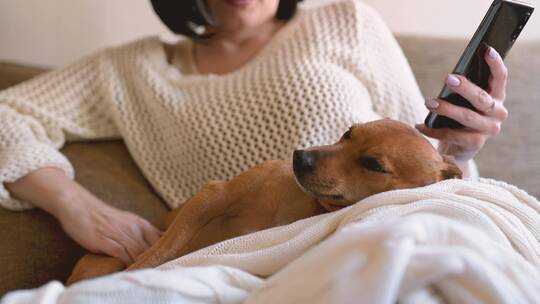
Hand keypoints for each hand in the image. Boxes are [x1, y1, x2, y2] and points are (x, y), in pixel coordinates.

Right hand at [57, 192, 162, 264]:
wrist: (79, 205)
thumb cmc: (104, 217)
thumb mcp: (128, 222)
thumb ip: (142, 234)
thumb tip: (157, 246)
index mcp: (142, 224)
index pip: (162, 241)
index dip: (166, 253)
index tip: (166, 262)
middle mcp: (134, 228)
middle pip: (152, 249)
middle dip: (156, 261)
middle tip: (157, 271)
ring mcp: (120, 234)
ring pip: (139, 253)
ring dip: (143, 265)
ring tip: (145, 274)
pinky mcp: (105, 240)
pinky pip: (122, 255)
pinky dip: (127, 264)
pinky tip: (129, 271)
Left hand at [416, 46, 508, 165]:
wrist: (457, 149)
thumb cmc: (459, 118)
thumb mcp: (463, 102)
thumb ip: (462, 90)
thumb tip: (450, 77)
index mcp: (497, 97)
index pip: (500, 78)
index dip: (495, 63)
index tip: (486, 49)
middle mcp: (497, 113)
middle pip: (482, 98)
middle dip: (465, 87)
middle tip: (448, 78)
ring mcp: (488, 130)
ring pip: (467, 116)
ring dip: (446, 108)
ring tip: (428, 102)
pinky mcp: (475, 144)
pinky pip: (452, 135)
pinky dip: (433, 130)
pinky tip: (420, 125)